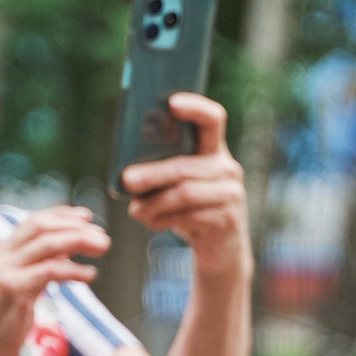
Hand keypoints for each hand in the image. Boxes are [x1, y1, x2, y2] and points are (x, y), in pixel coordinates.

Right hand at [0, 206, 108, 355]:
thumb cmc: (0, 327)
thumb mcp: (18, 290)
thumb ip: (37, 269)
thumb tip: (64, 253)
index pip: (30, 223)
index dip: (60, 216)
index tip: (85, 217)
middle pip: (40, 227)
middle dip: (73, 225)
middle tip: (101, 233)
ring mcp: (4, 271)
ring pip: (48, 244)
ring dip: (79, 241)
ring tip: (103, 246)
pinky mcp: (14, 289)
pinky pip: (50, 271)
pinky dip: (74, 270)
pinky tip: (90, 274)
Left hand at [121, 93, 249, 280]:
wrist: (221, 251)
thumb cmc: (193, 211)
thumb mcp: (181, 185)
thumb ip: (164, 169)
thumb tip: (125, 170)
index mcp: (214, 151)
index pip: (212, 119)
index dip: (195, 107)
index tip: (172, 103)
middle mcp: (227, 169)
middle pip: (184, 165)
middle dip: (152, 173)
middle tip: (126, 180)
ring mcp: (231, 195)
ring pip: (183, 193)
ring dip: (153, 203)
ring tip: (134, 210)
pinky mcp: (226, 220)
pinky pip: (187, 216)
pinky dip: (163, 220)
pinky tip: (152, 222)